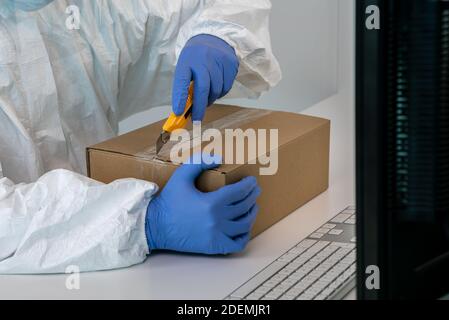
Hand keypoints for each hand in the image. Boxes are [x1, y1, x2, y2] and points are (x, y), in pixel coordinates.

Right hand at [145, 156, 259, 254]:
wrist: (155, 225)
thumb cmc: (168, 201)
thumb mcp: (182, 176)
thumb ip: (200, 162)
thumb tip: (219, 157)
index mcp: (211, 202)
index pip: (239, 192)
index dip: (249, 185)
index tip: (252, 181)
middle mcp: (217, 220)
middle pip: (244, 206)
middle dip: (252, 196)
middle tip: (255, 190)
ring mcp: (216, 235)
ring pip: (244, 224)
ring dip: (251, 214)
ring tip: (252, 206)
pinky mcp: (213, 246)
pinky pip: (237, 244)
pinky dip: (244, 236)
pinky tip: (244, 228)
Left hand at [172, 34, 238, 120]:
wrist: (213, 36)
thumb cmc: (195, 58)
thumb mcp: (186, 67)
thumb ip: (185, 86)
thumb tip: (183, 111)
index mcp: (187, 61)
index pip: (182, 81)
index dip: (180, 98)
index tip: (178, 112)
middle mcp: (203, 60)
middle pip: (203, 88)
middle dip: (200, 107)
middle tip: (197, 118)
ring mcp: (218, 61)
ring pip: (216, 90)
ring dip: (211, 99)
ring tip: (207, 96)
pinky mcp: (231, 64)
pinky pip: (226, 87)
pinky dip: (221, 92)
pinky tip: (216, 86)